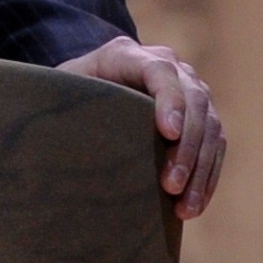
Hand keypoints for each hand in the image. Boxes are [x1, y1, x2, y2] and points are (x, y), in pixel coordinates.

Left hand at [55, 35, 223, 219]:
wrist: (90, 83)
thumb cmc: (68, 90)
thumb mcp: (59, 90)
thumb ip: (59, 100)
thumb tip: (47, 138)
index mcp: (128, 55)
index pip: (160, 72)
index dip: (169, 101)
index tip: (167, 134)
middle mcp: (169, 66)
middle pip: (193, 101)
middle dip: (186, 148)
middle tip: (170, 186)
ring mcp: (191, 88)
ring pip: (210, 127)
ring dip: (200, 170)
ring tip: (184, 208)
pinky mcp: (202, 115)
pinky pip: (216, 145)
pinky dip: (207, 176)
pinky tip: (193, 205)